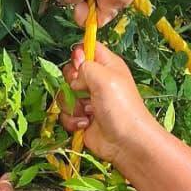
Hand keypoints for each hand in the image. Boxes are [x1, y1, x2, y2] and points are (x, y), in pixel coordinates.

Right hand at [58, 42, 153, 163]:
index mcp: (106, 66)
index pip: (88, 48)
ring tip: (87, 113)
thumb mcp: (105, 77)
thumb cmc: (121, 108)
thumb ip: (86, 66)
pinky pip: (66, 114)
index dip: (79, 54)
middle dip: (71, 82)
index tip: (79, 65)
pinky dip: (72, 120)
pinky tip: (85, 125)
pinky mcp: (82, 118)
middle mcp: (96, 81)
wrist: (126, 143)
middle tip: (82, 91)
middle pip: (71, 71)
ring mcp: (88, 100)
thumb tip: (75, 74)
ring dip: (72, 105)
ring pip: (65, 94)